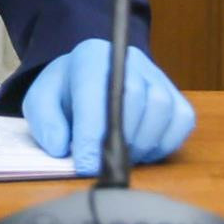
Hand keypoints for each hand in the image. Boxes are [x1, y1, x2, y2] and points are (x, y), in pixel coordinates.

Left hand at [22, 39, 195, 174]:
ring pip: (162, 107)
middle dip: (119, 138)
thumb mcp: (41, 101)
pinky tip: (145, 151)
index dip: (91, 133)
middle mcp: (129, 61)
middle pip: (135, 96)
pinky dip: (166, 142)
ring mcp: (156, 76)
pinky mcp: (175, 95)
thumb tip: (61, 146)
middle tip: (106, 164)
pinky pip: (182, 120)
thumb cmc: (67, 93)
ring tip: (125, 156)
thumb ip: (45, 121)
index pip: (95, 92)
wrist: (90, 77)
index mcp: (91, 58)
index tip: (86, 166)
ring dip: (144, 141)